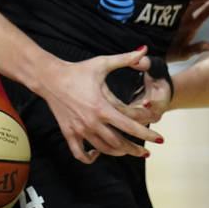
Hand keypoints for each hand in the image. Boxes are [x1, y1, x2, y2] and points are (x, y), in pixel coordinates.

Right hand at [36, 47, 163, 163]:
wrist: (49, 77)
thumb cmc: (77, 70)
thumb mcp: (102, 63)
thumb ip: (126, 58)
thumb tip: (145, 49)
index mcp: (102, 106)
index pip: (130, 126)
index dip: (146, 134)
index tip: (159, 139)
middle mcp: (91, 121)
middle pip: (118, 143)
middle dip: (135, 149)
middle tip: (146, 152)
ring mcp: (79, 129)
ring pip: (103, 149)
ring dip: (118, 153)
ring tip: (128, 151)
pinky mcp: (68, 133)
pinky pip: (79, 153)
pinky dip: (90, 157)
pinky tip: (97, 153)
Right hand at [167, 0, 208, 61]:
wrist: (148, 52)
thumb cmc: (166, 53)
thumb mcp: (183, 53)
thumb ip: (196, 48)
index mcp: (191, 26)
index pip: (203, 13)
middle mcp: (184, 17)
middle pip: (197, 3)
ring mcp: (174, 13)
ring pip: (187, 1)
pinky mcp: (165, 11)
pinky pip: (174, 2)